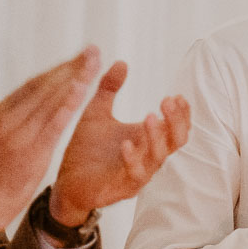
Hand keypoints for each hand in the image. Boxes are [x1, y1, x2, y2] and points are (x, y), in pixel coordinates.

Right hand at [0, 47, 99, 242]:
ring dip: (73, 80)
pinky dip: (66, 107)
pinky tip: (82, 93)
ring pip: (50, 101)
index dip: (59, 68)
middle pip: (44, 87)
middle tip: (94, 52)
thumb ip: (14, 118)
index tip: (80, 55)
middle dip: (71, 68)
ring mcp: (17, 136)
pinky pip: (52, 126)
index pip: (34, 84)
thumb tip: (35, 97)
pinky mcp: (30, 154)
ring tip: (93, 64)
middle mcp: (5, 120)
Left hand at [50, 60, 190, 228]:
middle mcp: (149, 156)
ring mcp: (139, 173)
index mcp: (148, 140)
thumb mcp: (96, 113)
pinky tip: (126, 144)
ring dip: (157, 136)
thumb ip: (109, 89)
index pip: (176, 126)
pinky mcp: (124, 187)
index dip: (182, 113)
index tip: (176, 95)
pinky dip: (133, 158)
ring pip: (159, 156)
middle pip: (177, 140)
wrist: (65, 183)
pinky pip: (136, 174)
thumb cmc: (85, 151)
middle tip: (168, 101)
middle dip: (177, 121)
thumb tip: (121, 61)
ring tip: (150, 116)